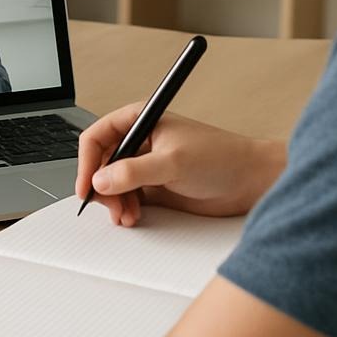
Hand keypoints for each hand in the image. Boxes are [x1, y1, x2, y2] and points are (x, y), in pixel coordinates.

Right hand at [76, 104, 285, 226]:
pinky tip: (134, 217)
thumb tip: (101, 180)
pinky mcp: (155, 186)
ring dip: (114, 202)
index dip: (86, 161)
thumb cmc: (221, 157)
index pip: (98, 136)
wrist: (250, 180)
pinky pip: (127, 198)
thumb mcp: (173, 162)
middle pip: (101, 163)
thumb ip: (134, 171)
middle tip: (112, 207)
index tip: (86, 185)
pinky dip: (125, 209)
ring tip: (128, 216)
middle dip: (102, 187)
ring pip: (112, 183)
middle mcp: (140, 141)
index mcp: (141, 119)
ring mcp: (146, 164)